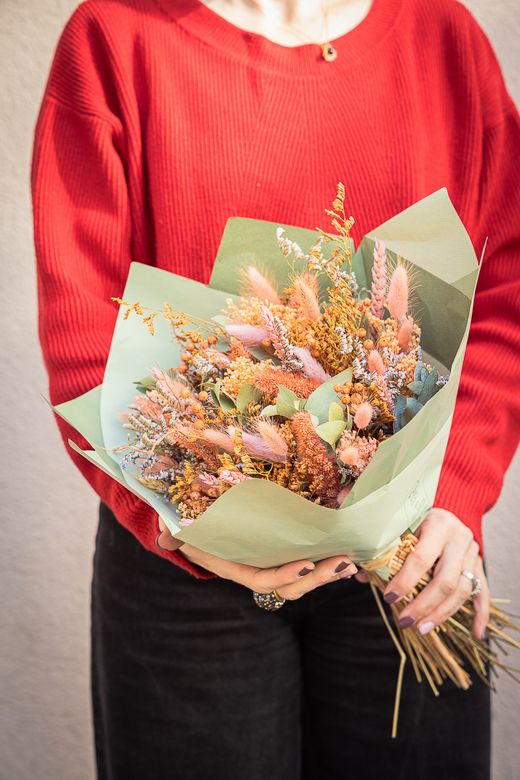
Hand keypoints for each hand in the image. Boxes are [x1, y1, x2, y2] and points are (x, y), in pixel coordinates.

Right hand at [156, 518, 357, 597]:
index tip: (306, 564)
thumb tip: (164, 536)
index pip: (261, 578)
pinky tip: (345, 554)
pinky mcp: (279, 552)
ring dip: (326, 573)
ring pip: (301, 579)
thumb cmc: (186, 524)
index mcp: (232, 565)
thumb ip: (170, 531)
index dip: (284, 575)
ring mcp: (268, 562)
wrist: (191, 524)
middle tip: (342, 563)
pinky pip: (303, 563)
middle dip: (316, 578)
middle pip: (289, 586)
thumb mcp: (175, 526)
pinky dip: (324, 561)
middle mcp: (253, 569)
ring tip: (350, 563)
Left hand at [358, 508, 488, 639]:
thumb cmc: (418, 517)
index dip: (405, 581)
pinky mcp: (479, 564)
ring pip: (463, 589)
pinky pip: (483, 591)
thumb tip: (360, 576)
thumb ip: (383, 549)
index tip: (389, 598)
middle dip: (424, 605)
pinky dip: (481, 614)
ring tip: (423, 629)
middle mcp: (459, 538)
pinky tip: (476, 633)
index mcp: (438, 524)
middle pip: (445, 580)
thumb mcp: (401, 525)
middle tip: (405, 622)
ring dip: (443, 613)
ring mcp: (472, 552)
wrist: (450, 506)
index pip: (421, 558)